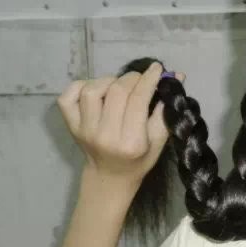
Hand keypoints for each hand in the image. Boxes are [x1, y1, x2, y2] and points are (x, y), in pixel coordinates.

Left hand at [57, 62, 181, 182]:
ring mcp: (84, 130)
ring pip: (92, 90)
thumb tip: (177, 75)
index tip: (157, 68)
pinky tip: (97, 91)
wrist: (109, 177)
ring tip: (118, 87)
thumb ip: (166, 110)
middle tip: (140, 79)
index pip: (139, 99)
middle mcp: (105, 135)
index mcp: (132, 142)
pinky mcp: (71, 126)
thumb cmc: (139, 160)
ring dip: (108, 81)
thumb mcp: (160, 141)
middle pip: (117, 91)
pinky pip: (68, 97)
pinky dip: (81, 86)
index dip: (149, 79)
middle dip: (132, 78)